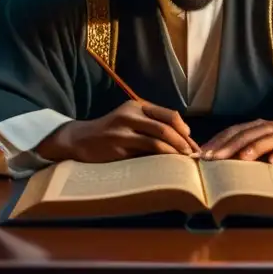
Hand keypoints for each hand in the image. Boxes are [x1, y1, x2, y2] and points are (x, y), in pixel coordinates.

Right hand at [35, 100, 200, 162]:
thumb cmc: (110, 131)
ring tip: (183, 162)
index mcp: (136, 106)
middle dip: (183, 143)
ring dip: (174, 153)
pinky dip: (159, 161)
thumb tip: (184, 136)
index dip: (184, 130)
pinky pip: (144, 155)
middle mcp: (129, 116)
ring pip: (157, 142)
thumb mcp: (129, 118)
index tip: (193, 143)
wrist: (79, 139)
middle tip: (193, 155)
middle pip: (165, 128)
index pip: (168, 115)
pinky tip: (166, 167)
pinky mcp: (117, 149)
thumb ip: (151, 122)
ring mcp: (122, 132)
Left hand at [200, 119, 272, 163]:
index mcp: (257, 127)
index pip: (233, 132)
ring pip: (266, 139)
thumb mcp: (265, 144)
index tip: (201, 154)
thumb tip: (219, 162)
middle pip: (245, 135)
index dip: (217, 141)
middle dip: (227, 146)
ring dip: (253, 149)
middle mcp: (269, 128)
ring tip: (240, 158)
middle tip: (212, 158)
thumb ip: (247, 149)